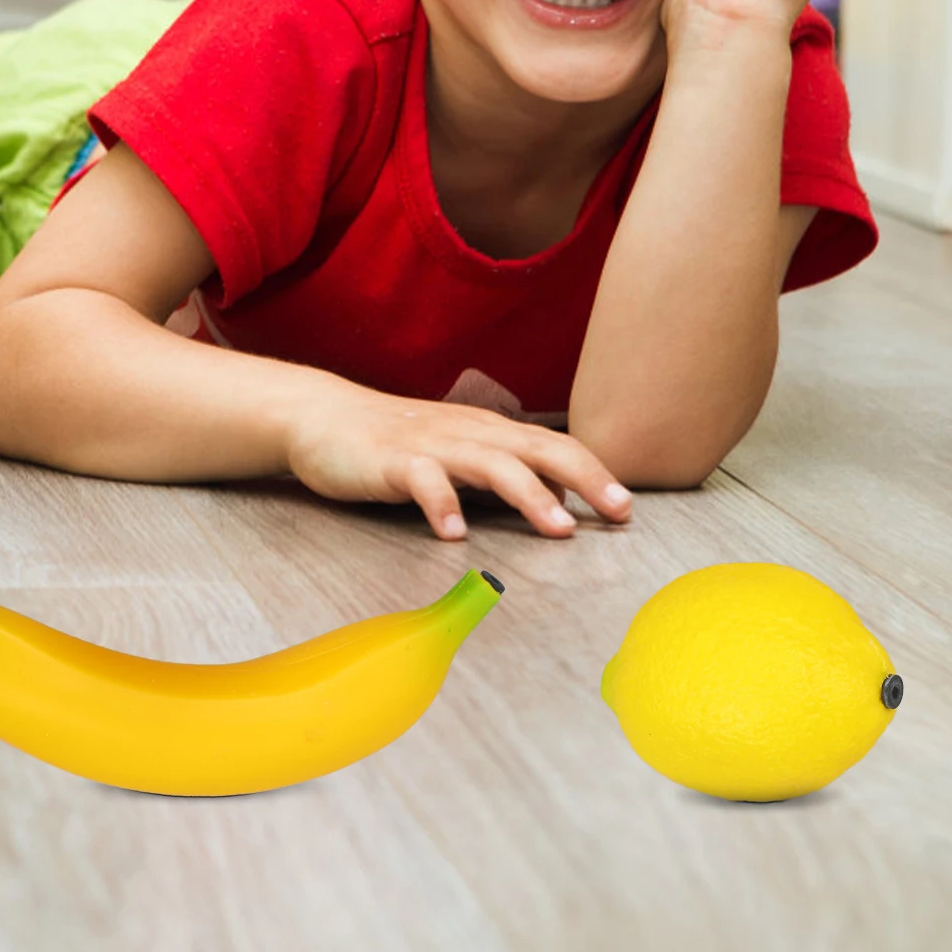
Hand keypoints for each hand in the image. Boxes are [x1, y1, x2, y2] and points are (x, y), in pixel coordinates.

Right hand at [286, 392, 633, 539]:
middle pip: (537, 448)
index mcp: (489, 432)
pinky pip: (421, 480)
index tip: (627, 506)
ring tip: (558, 528)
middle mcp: (469, 433)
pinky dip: (441, 504)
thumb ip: (504, 475)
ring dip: (528, 494)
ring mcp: (431, 445)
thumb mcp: (459, 455)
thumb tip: (558, 502)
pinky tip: (454, 534)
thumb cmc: (397, 442)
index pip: (553, 446)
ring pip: (489, 463)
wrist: (323, 416)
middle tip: (618, 511)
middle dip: (583, 477)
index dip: (593, 472)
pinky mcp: (391, 461)